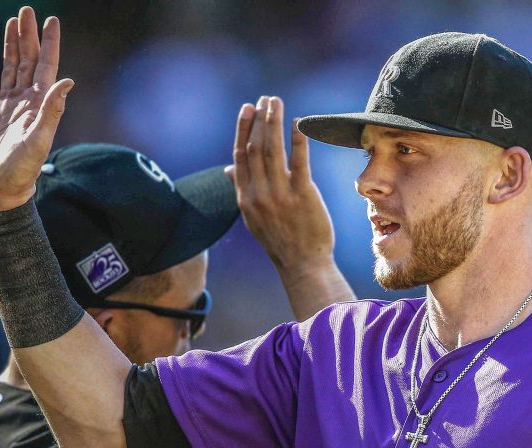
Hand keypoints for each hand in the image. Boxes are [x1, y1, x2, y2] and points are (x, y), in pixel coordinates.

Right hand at [0, 6, 73, 211]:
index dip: (49, 43)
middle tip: (26, 11)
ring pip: (9, 68)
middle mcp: (24, 103)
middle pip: (27, 61)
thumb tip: (68, 81)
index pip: (46, 66)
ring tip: (11, 22)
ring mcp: (5, 107)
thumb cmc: (20, 172)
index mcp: (38, 106)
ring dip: (10, 45)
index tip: (51, 19)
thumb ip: (51, 111)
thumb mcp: (37, 141)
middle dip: (27, 35)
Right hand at [229, 96, 335, 272]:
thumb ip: (242, 189)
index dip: (243, 129)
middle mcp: (259, 193)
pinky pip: (299, 162)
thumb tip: (228, 169)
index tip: (248, 108)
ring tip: (276, 103)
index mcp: (245, 197)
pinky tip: (299, 123)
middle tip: (265, 99)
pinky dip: (297, 140)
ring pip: (273, 150)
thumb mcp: (254, 216)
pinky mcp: (303, 196)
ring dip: (273, 122)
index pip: (240, 155)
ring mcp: (280, 194)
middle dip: (259, 119)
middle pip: (255, 147)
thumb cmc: (281, 240)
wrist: (302, 265)